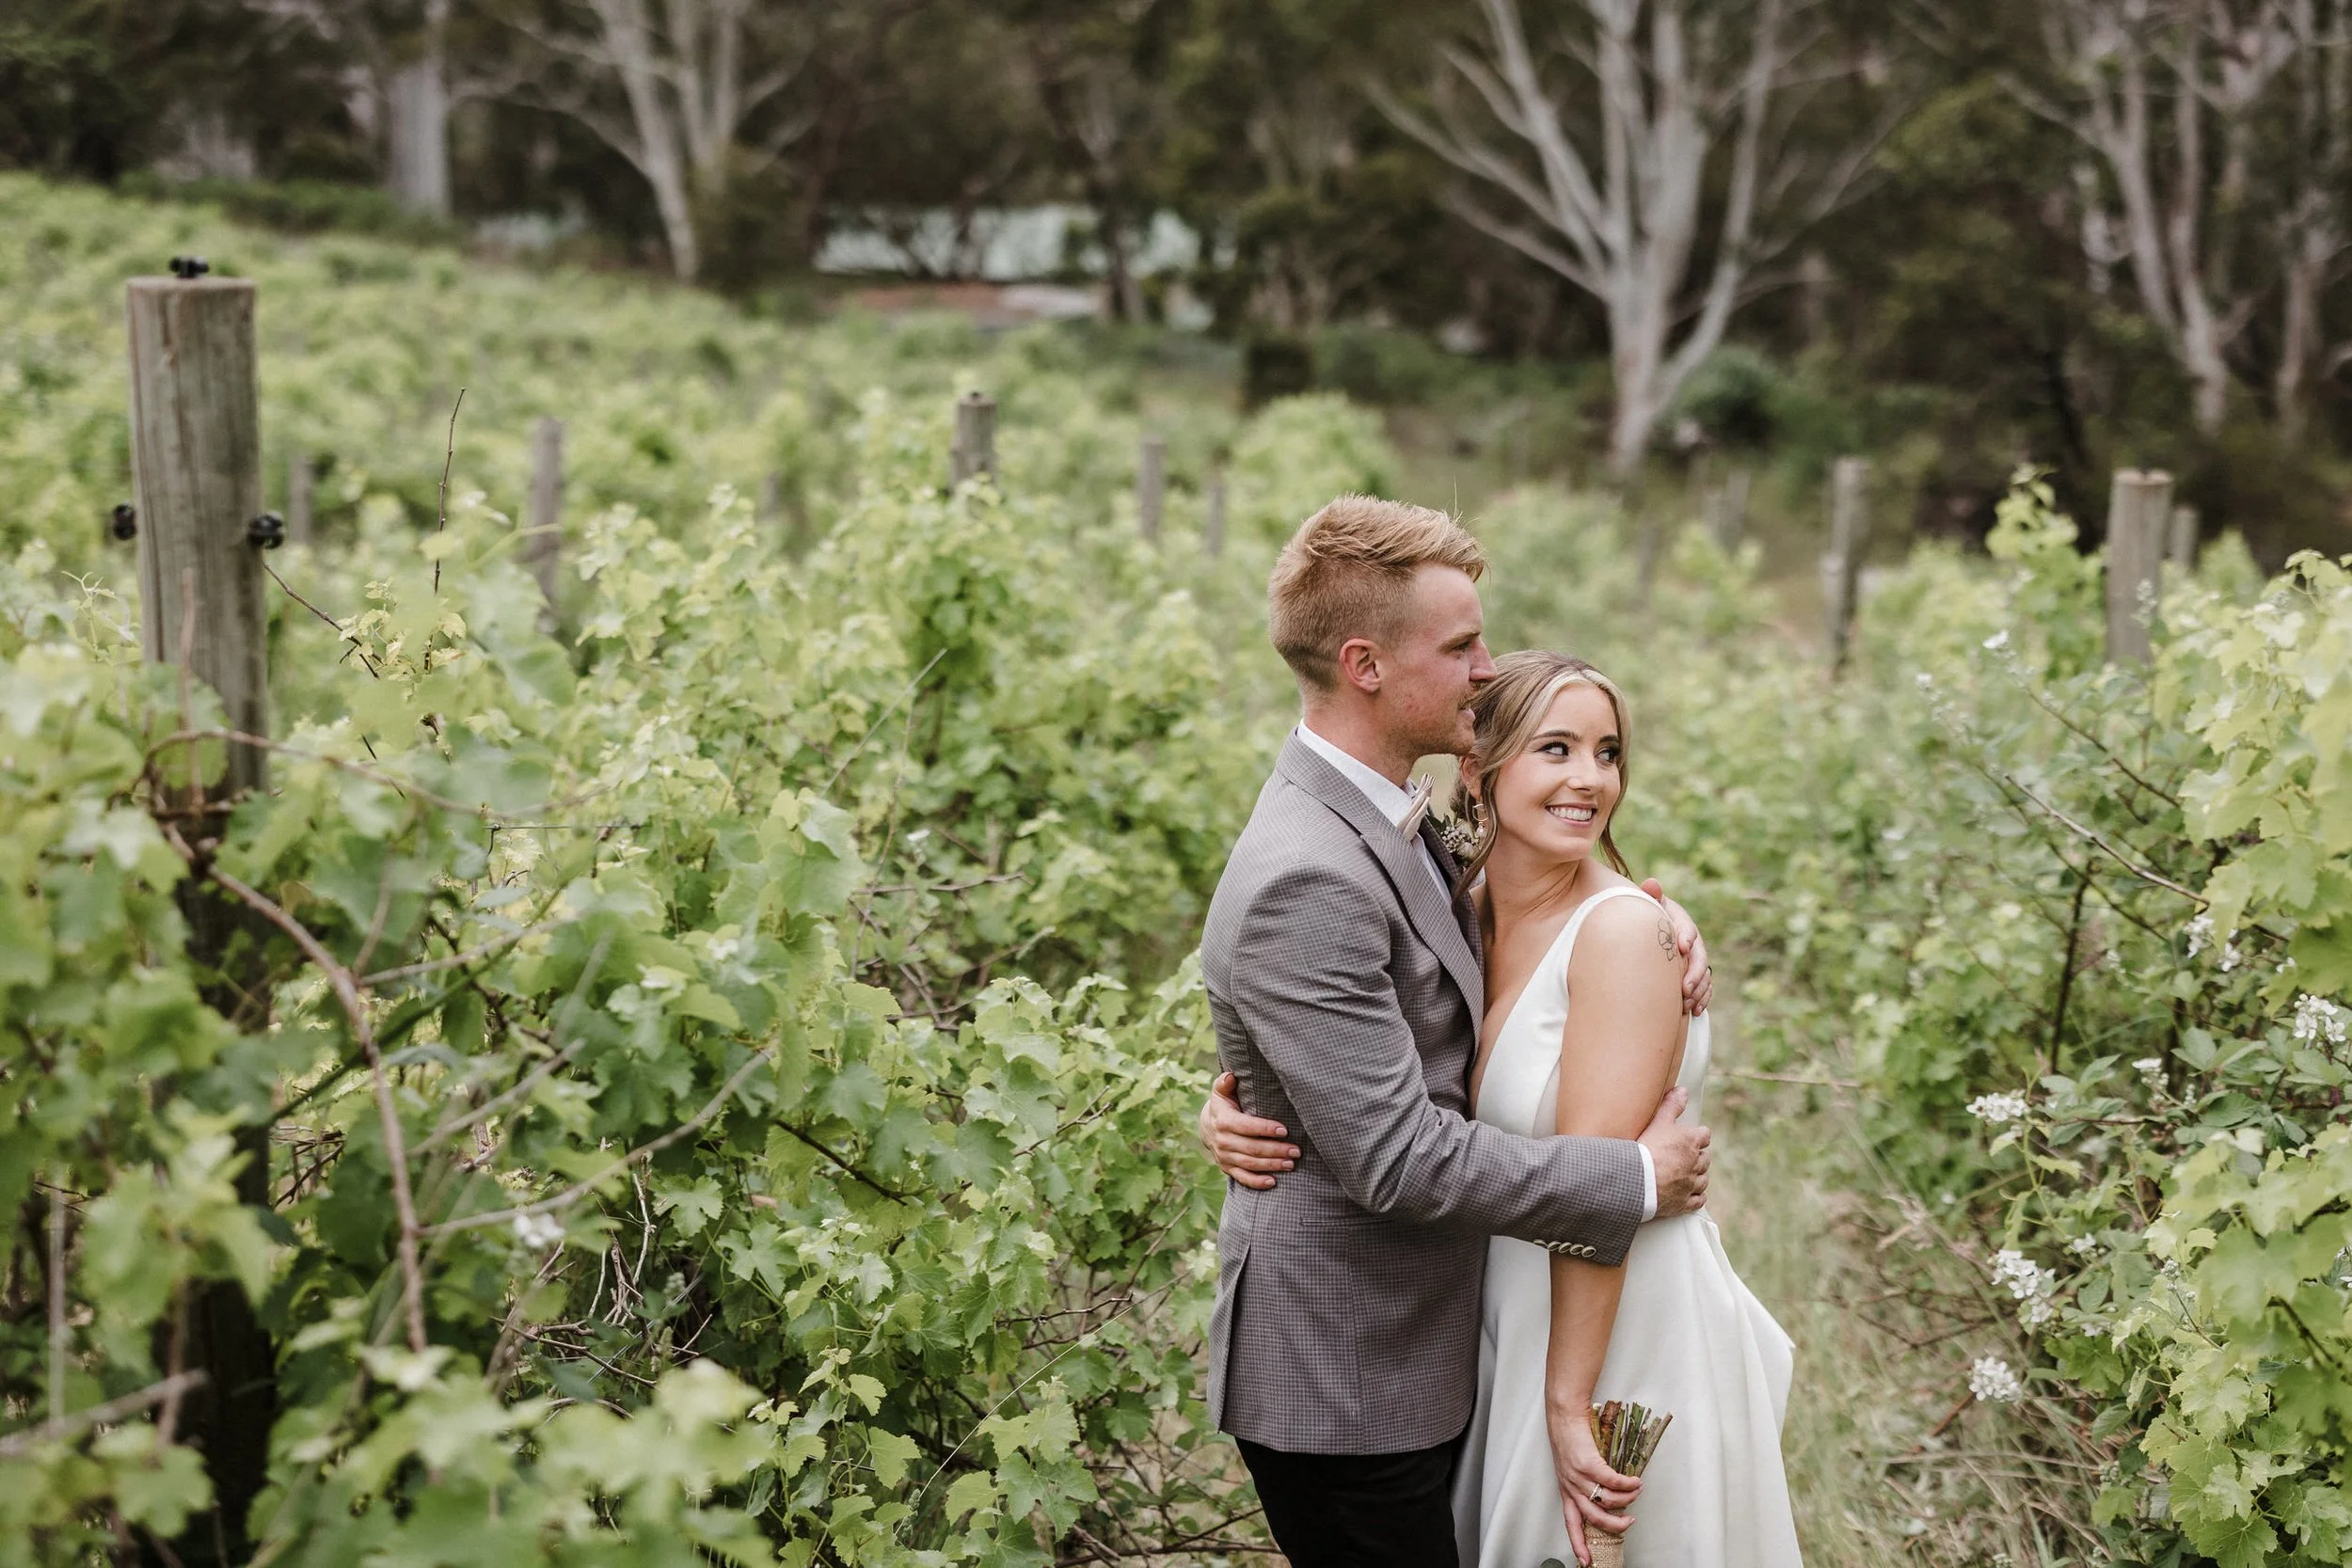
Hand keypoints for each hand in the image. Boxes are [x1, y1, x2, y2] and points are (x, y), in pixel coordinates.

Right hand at [1197, 1072, 1297, 1190]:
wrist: (1207, 1125)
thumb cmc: (1223, 1105)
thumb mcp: (1221, 1092)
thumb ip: (1225, 1083)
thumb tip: (1231, 1076)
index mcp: (1223, 1120)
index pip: (1246, 1126)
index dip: (1265, 1129)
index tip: (1284, 1130)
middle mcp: (1222, 1141)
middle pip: (1252, 1148)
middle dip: (1275, 1150)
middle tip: (1296, 1150)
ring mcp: (1224, 1156)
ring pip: (1250, 1164)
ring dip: (1271, 1165)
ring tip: (1291, 1164)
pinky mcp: (1227, 1168)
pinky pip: (1242, 1178)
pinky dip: (1257, 1182)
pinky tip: (1273, 1182)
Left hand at [1547, 1388, 1639, 1565]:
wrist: (1564, 1414)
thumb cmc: (1570, 1437)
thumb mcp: (1572, 1466)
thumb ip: (1586, 1483)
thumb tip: (1610, 1496)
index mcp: (1565, 1490)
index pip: (1571, 1524)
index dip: (1579, 1544)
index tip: (1586, 1561)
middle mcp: (1570, 1486)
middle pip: (1594, 1518)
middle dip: (1615, 1525)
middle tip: (1629, 1523)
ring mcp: (1578, 1475)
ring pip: (1607, 1500)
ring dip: (1626, 1500)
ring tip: (1636, 1492)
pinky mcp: (1587, 1462)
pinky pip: (1612, 1481)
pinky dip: (1627, 1484)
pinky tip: (1635, 1481)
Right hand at [1638, 1087, 1709, 1215]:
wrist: (1637, 1180)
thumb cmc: (1647, 1148)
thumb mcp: (1658, 1121)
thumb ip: (1672, 1105)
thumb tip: (1683, 1090)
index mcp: (1692, 1142)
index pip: (1704, 1135)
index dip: (1698, 1136)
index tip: (1691, 1137)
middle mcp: (1696, 1163)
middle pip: (1705, 1158)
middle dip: (1697, 1156)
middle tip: (1685, 1156)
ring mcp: (1691, 1184)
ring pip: (1703, 1179)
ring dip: (1698, 1176)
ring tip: (1687, 1174)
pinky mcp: (1684, 1202)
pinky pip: (1698, 1200)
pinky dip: (1696, 1196)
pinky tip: (1690, 1194)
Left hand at [1639, 878, 1711, 1015]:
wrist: (1652, 933)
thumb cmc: (1649, 919)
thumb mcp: (1649, 906)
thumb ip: (1651, 896)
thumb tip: (1651, 884)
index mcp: (1681, 923)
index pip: (1687, 928)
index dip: (1686, 936)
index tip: (1682, 946)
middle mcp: (1693, 943)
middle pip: (1699, 957)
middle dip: (1694, 973)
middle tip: (1685, 987)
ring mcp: (1696, 961)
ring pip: (1704, 976)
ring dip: (1698, 991)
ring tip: (1687, 1004)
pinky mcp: (1696, 976)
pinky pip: (1705, 989)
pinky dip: (1702, 1000)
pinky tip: (1694, 1011)